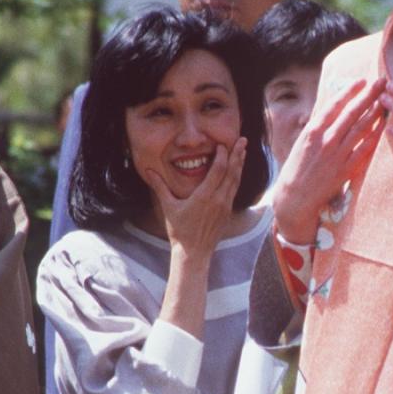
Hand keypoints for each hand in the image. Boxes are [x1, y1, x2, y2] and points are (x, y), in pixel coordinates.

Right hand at [142, 139, 247, 259]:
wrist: (194, 253)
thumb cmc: (180, 231)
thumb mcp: (168, 207)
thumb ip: (160, 187)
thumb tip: (149, 171)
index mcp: (204, 196)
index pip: (218, 170)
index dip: (222, 155)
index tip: (222, 144)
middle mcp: (218, 200)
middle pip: (231, 173)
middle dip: (237, 155)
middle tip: (243, 140)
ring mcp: (225, 207)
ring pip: (235, 181)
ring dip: (239, 165)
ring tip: (243, 151)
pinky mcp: (227, 213)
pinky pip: (234, 191)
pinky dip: (236, 178)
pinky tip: (237, 172)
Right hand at [272, 77, 385, 244]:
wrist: (296, 197)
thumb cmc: (297, 168)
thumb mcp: (303, 142)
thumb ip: (319, 126)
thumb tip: (333, 110)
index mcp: (313, 130)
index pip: (335, 104)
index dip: (350, 91)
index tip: (362, 80)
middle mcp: (326, 140)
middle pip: (352, 113)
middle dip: (368, 95)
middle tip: (381, 83)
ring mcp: (337, 155)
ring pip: (361, 128)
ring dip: (375, 112)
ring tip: (385, 101)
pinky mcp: (346, 169)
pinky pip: (364, 149)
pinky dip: (375, 135)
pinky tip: (383, 126)